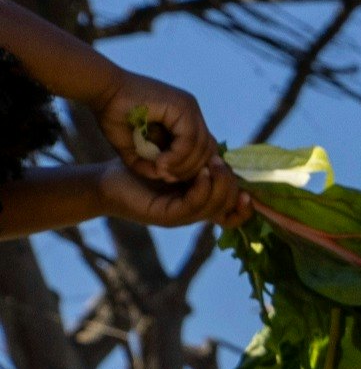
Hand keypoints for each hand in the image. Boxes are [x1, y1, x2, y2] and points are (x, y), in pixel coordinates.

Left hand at [91, 156, 252, 231]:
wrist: (104, 181)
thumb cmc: (135, 170)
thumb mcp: (172, 163)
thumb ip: (194, 162)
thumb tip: (219, 151)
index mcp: (198, 203)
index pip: (233, 213)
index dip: (245, 205)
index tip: (249, 188)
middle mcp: (193, 214)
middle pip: (229, 208)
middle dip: (232, 185)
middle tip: (221, 163)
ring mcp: (181, 217)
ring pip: (215, 207)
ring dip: (220, 185)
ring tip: (214, 165)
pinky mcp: (167, 216)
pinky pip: (194, 205)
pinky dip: (202, 189)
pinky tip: (202, 173)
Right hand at [96, 74, 216, 185]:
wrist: (100, 91)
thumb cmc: (113, 116)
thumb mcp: (134, 148)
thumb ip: (150, 163)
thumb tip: (166, 178)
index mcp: (184, 117)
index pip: (203, 148)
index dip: (189, 168)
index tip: (168, 176)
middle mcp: (191, 111)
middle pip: (207, 149)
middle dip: (190, 169)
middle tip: (167, 177)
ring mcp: (189, 107)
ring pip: (202, 146)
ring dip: (183, 165)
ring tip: (162, 171)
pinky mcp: (182, 106)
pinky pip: (190, 139)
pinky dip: (177, 156)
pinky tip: (161, 162)